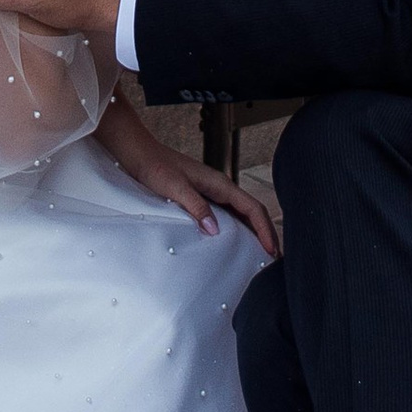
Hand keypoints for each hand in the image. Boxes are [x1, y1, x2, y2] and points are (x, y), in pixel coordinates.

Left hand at [108, 119, 282, 259]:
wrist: (139, 154)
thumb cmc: (155, 166)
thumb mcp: (175, 187)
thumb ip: (195, 206)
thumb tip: (214, 229)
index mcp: (219, 183)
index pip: (252, 207)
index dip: (265, 229)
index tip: (271, 249)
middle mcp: (219, 187)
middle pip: (252, 212)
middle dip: (266, 233)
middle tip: (272, 257)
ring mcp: (211, 192)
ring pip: (241, 214)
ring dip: (253, 232)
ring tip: (258, 253)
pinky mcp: (202, 197)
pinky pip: (227, 214)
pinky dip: (237, 229)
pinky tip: (233, 242)